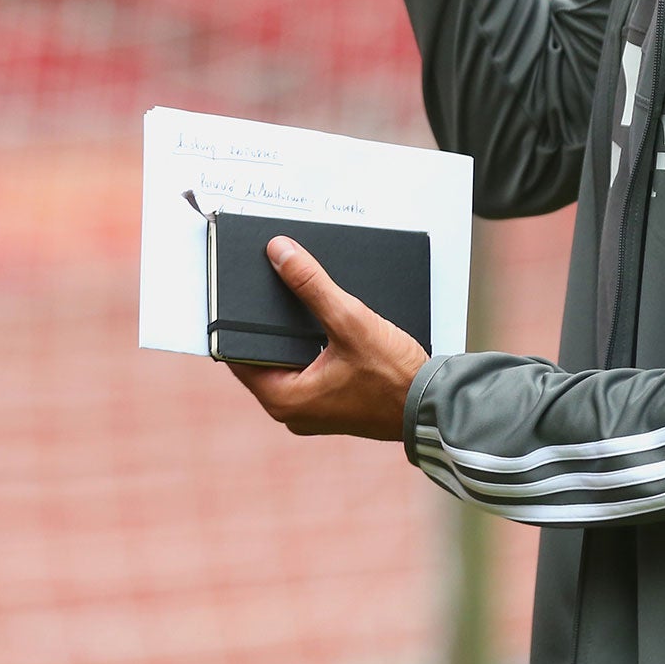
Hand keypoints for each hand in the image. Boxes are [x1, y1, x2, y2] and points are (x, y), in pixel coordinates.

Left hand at [229, 237, 430, 439]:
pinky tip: (318, 321)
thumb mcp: (350, 320)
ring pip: (285, 360)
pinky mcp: (329, 403)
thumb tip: (280, 253)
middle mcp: (291, 411)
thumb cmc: (394, 376)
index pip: (237, 355)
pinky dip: (307, 345)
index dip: (233, 320)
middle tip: (265, 284)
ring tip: (292, 296)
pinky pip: (305, 368)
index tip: (233, 291)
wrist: (431, 404)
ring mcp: (311, 409)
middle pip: (262, 355)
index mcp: (283, 399)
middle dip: (265, 321)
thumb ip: (311, 285)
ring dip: (288, 332)